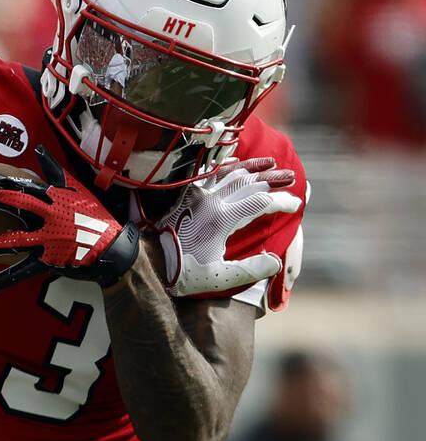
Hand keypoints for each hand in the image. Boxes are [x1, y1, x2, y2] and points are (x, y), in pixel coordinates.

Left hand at [0, 145, 139, 292]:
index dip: (5, 182)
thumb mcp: (74, 188)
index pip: (26, 187)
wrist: (112, 249)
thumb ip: (53, 169)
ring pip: (14, 242)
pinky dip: (2, 279)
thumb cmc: (92, 214)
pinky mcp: (48, 261)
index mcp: (54, 199)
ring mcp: (48, 240)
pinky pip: (21, 271)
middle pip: (20, 207)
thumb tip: (38, 148)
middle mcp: (50, 218)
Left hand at [155, 157, 301, 297]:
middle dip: (272, 179)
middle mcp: (209, 201)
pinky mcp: (183, 194)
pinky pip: (207, 173)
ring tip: (270, 162)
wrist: (145, 260)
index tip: (295, 204)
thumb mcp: (219, 278)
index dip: (282, 201)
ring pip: (229, 173)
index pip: (261, 202)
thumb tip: (275, 260)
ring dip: (252, 167)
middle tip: (291, 176)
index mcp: (222, 219)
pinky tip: (234, 162)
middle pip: (248, 182)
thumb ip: (251, 270)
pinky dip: (224, 166)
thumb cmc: (181, 272)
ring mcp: (194, 194)